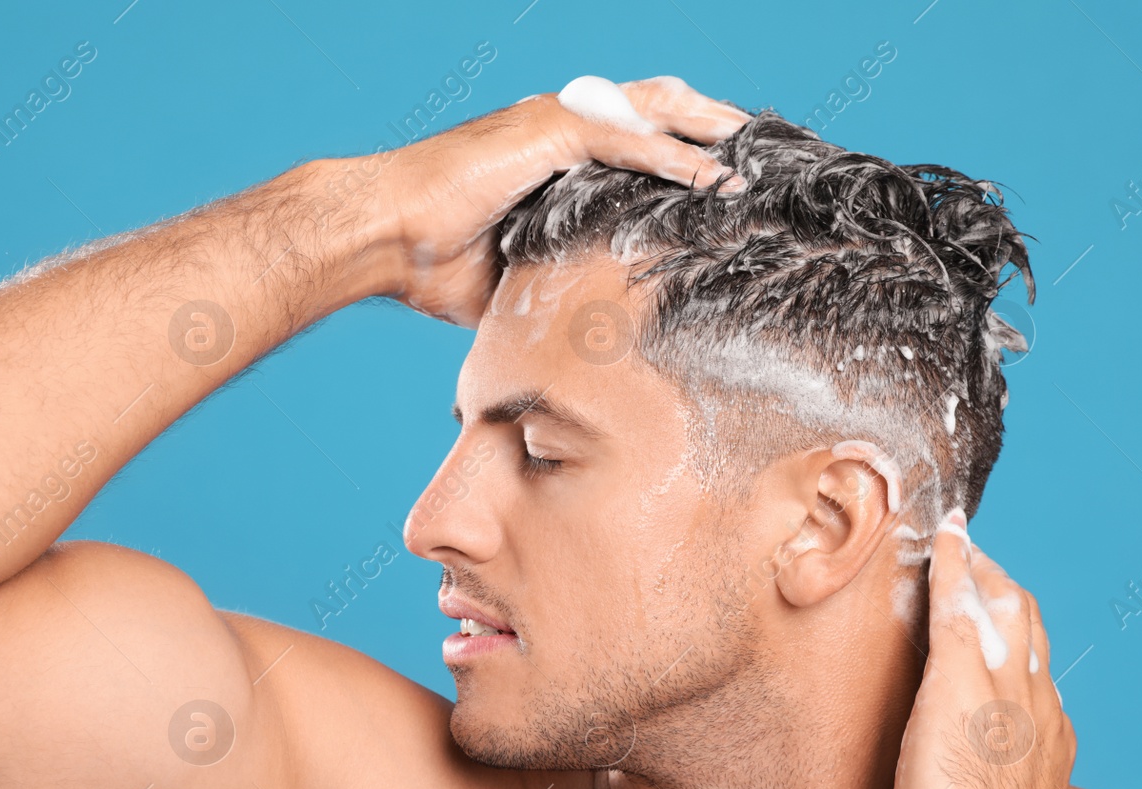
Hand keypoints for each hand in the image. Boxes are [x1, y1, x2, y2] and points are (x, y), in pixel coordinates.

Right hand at [349, 75, 749, 327]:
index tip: (724, 171)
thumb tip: (579, 327)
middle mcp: (557, 126)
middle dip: (708, 124)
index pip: (633, 137)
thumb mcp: (512, 275)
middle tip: (759, 149)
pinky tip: (711, 177)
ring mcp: (552, 124)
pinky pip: (625, 140)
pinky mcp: (545, 132)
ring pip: (650, 111)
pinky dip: (672, 157)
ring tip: (752, 152)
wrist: (383, 237)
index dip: (681, 147)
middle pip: (654, 109)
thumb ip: (551, 279)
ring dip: (706, 130)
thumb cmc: (429, 259)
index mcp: (551, 155)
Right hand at [889, 509, 1076, 788]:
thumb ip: (957, 633)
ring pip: (1028, 667)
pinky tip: (996, 696)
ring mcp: (1036, 750)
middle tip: (960, 553)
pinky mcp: (1027, 787)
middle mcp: (1036, 710)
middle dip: (992, 583)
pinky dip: (1006, 677)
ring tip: (976, 608)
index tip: (947, 524)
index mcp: (1014, 684)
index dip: (968, 559)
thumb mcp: (945, 707)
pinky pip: (1026, 711)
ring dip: (1003, 626)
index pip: (996, 599)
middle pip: (1022, 627)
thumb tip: (962, 566)